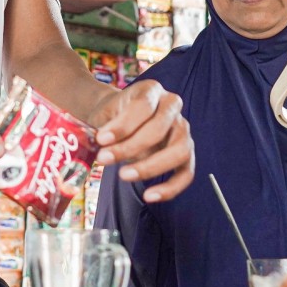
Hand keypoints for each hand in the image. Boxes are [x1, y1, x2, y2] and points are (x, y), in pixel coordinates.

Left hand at [87, 80, 193, 202]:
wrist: (118, 118)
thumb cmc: (112, 116)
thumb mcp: (105, 114)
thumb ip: (104, 127)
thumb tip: (100, 146)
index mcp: (152, 90)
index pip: (143, 106)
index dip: (123, 125)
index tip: (101, 139)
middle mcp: (172, 106)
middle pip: (159, 128)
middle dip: (130, 147)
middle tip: (104, 159)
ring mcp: (182, 129)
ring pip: (179, 150)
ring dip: (151, 166)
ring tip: (123, 175)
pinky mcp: (186, 153)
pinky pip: (186, 173)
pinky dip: (170, 188)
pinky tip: (149, 196)